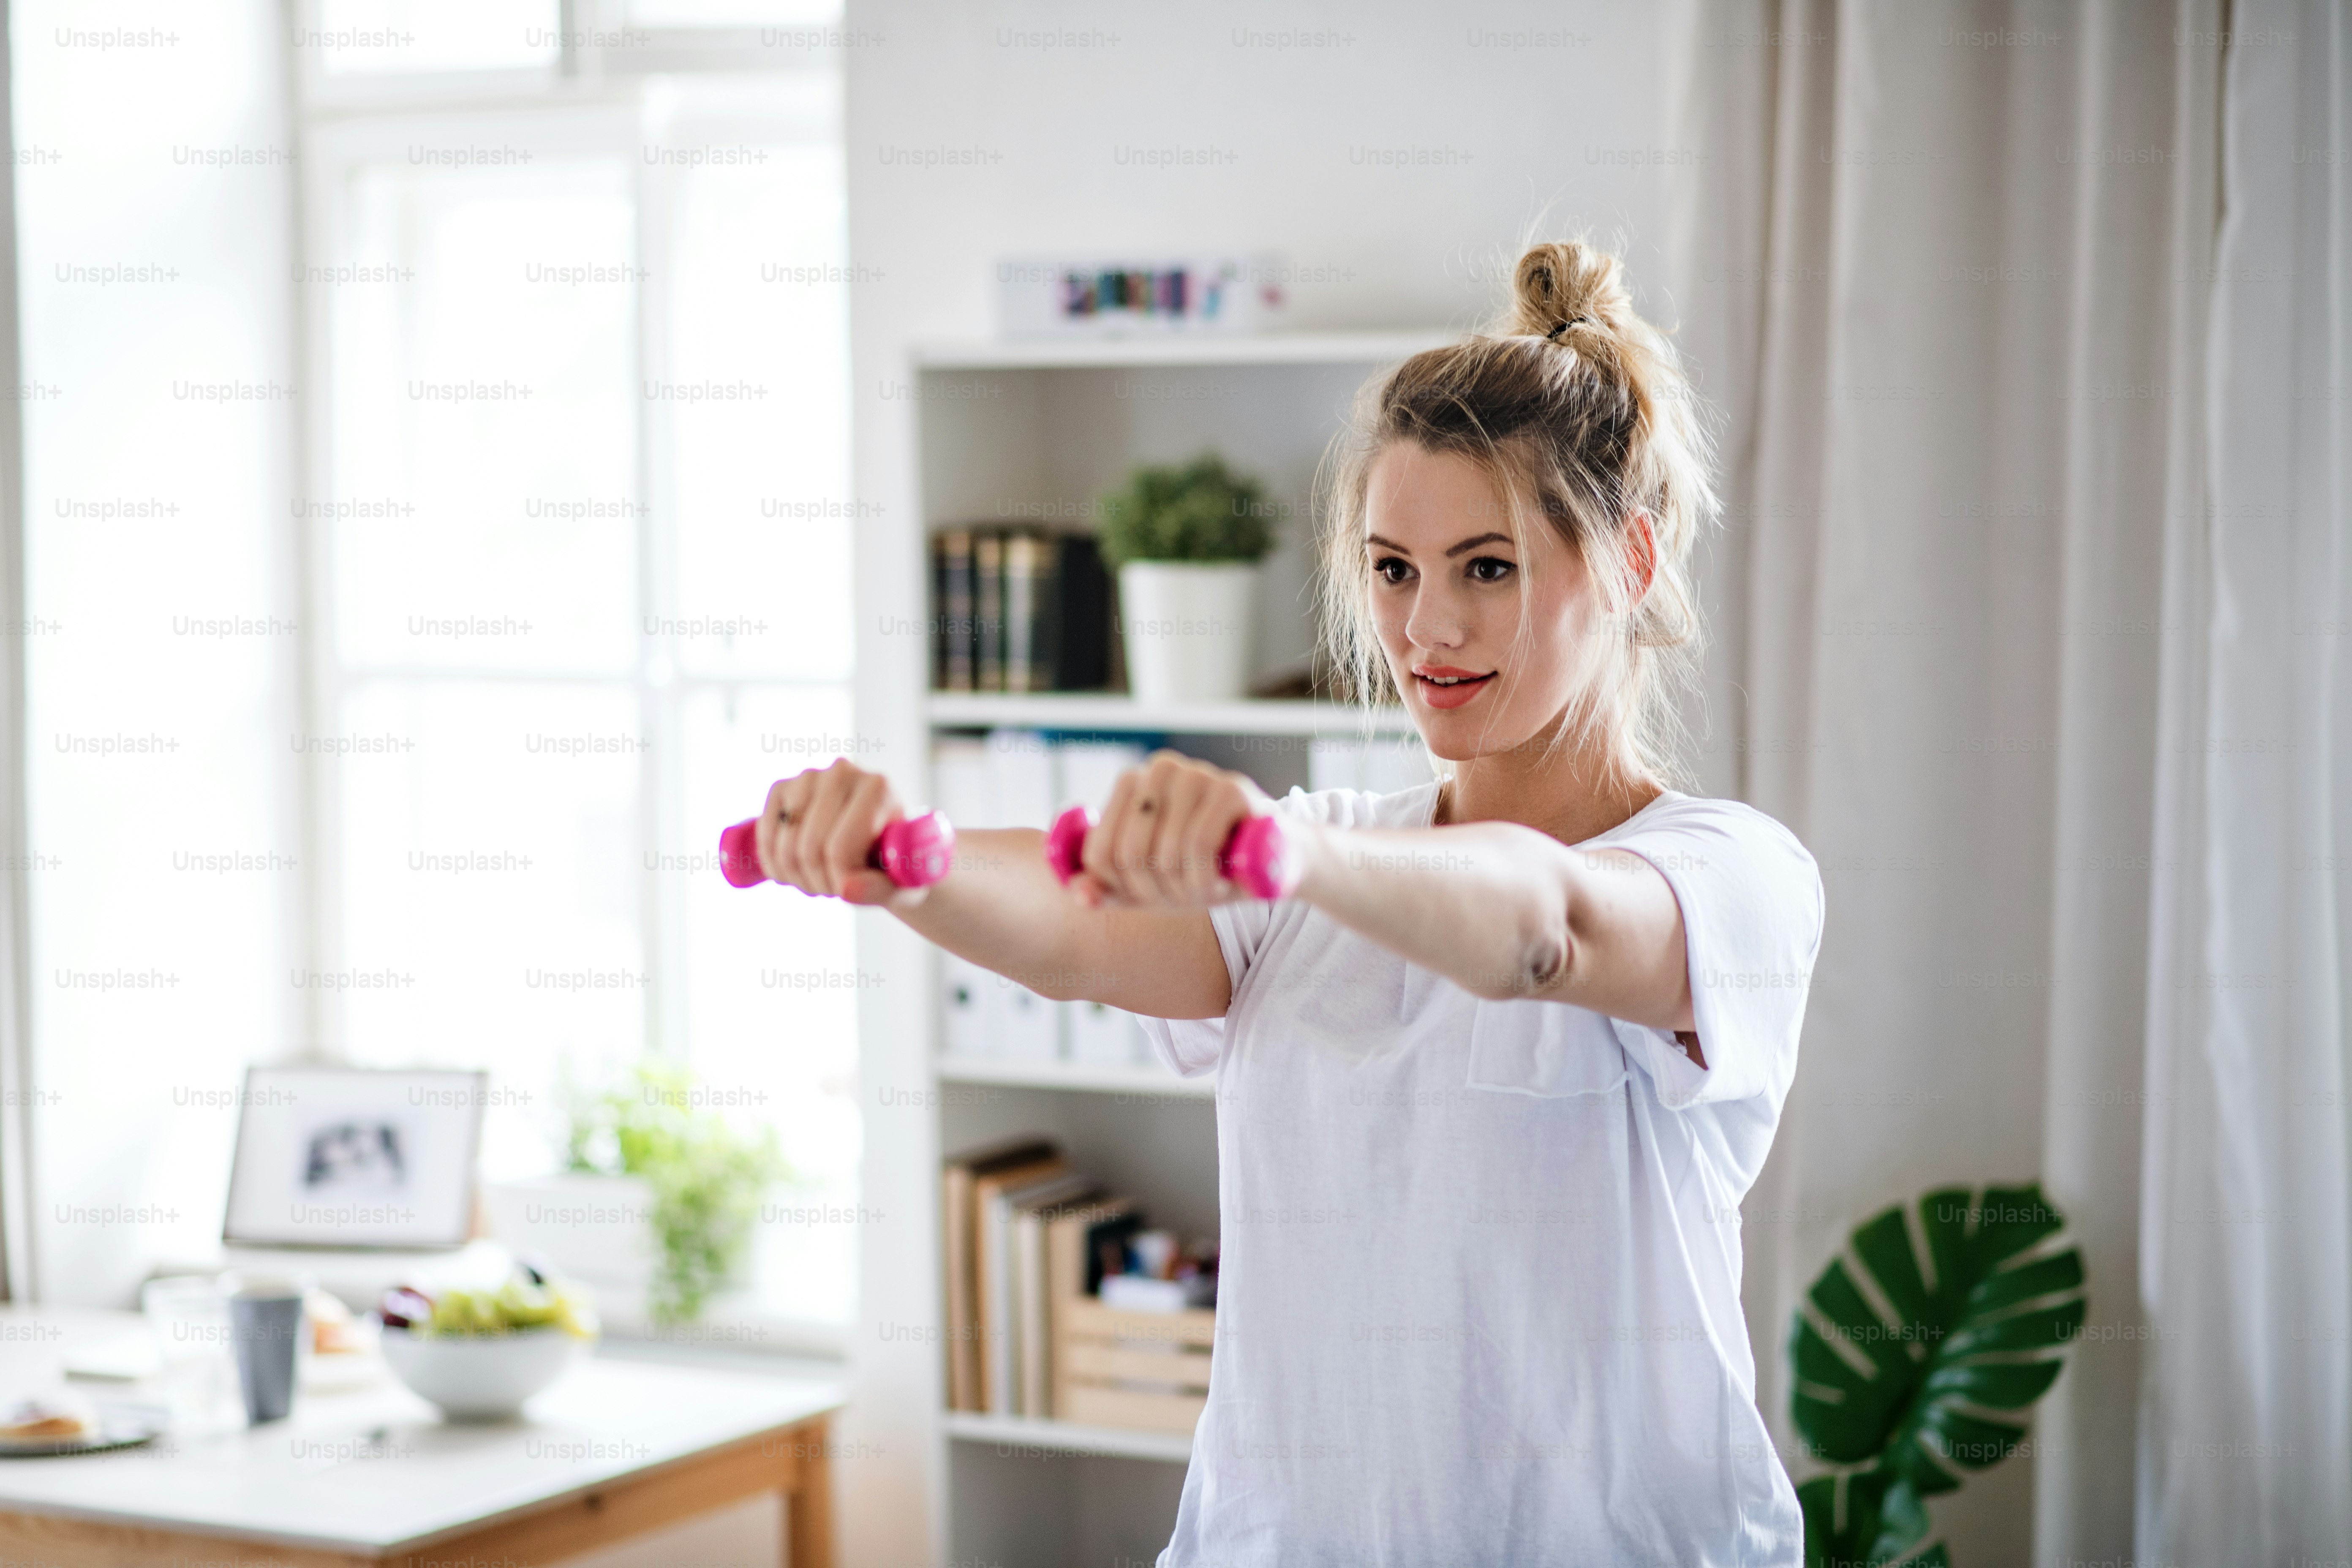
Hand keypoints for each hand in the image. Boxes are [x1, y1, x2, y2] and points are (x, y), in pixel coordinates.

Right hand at [756, 759, 923, 907]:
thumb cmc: (894, 865)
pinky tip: (791, 871)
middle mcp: (843, 772)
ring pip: (785, 846)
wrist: (879, 840)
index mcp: (878, 789)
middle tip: (834, 889)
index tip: (850, 891)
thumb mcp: (901, 884)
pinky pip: (765, 835)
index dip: (838, 882)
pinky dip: (773, 863)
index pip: (840, 849)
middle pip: (809, 849)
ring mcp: (809, 777)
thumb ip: (880, 889)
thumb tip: (847, 889)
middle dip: (817, 883)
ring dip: (795, 877)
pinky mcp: (783, 787)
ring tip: (819, 880)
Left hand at [1073, 751, 1269, 909]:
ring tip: (1208, 888)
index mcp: (1131, 783)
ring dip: (1186, 891)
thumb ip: (1109, 888)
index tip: (1154, 893)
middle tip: (1185, 896)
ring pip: (1163, 855)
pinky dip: (1206, 881)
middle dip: (1156, 892)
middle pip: (1128, 856)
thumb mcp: (1151, 884)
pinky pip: (1196, 847)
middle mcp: (1160, 769)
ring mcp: (1196, 773)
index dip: (1124, 890)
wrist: (1278, 863)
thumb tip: (1079, 895)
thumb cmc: (1209, 869)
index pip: (1098, 854)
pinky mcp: (1231, 788)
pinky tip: (1223, 882)